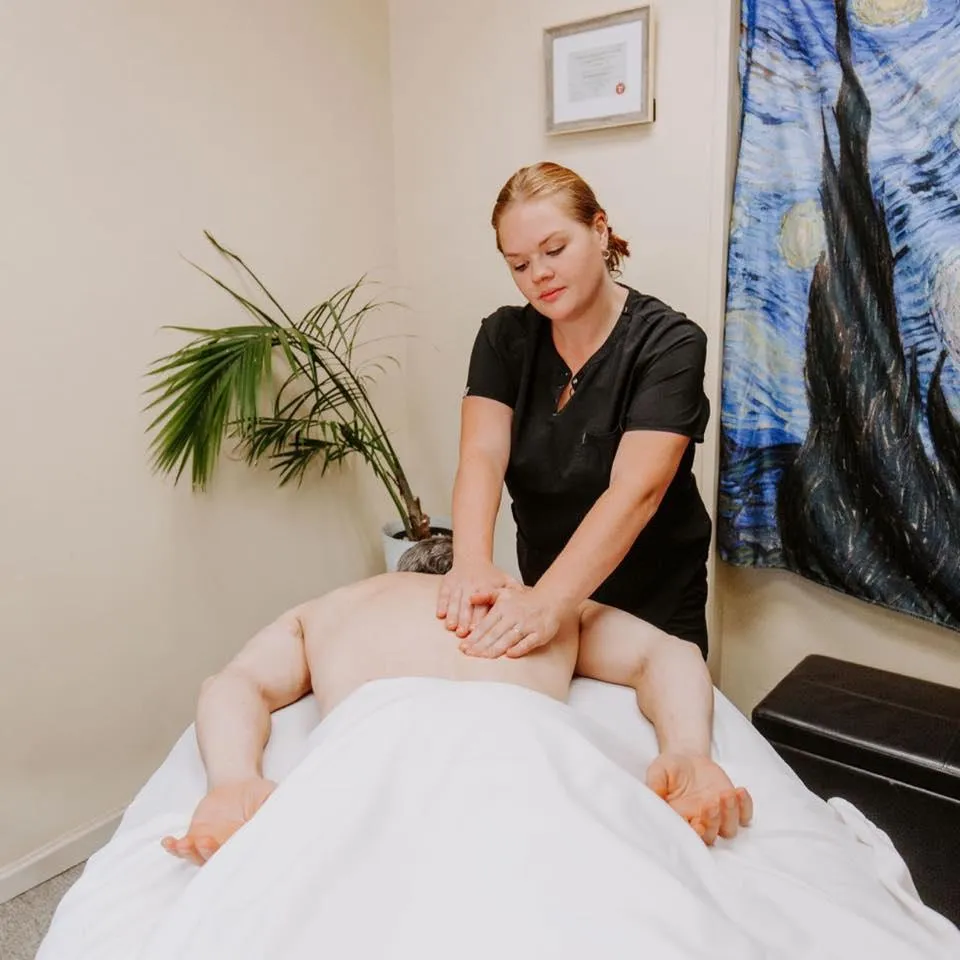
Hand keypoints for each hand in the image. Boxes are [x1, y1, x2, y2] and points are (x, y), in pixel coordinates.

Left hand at [161, 776, 276, 864]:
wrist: (238, 785)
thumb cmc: (258, 794)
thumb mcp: (270, 797)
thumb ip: (273, 808)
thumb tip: (285, 819)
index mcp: (246, 843)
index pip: (238, 856)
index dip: (232, 856)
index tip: (228, 850)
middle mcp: (227, 849)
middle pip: (215, 858)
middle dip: (208, 852)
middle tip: (205, 841)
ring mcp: (210, 845)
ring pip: (197, 856)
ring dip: (189, 851)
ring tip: (184, 843)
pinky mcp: (195, 836)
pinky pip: (182, 847)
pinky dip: (173, 847)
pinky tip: (168, 842)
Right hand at [436, 560, 510, 637]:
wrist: (472, 559)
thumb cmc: (490, 575)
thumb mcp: (505, 580)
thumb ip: (515, 591)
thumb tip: (527, 600)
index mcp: (487, 587)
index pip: (483, 605)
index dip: (479, 618)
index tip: (476, 629)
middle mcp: (472, 585)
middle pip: (467, 605)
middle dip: (464, 619)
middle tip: (462, 633)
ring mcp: (459, 584)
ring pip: (455, 600)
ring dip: (453, 614)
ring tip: (451, 626)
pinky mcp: (448, 583)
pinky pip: (443, 594)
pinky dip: (442, 604)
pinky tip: (441, 615)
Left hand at [459, 582, 561, 658]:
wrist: (549, 600)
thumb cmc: (522, 601)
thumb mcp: (503, 593)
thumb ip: (486, 595)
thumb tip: (470, 598)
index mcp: (503, 608)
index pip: (485, 625)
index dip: (474, 637)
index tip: (463, 647)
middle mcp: (514, 616)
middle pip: (494, 633)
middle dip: (480, 645)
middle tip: (468, 654)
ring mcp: (527, 625)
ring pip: (508, 638)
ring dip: (495, 649)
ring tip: (483, 657)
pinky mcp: (540, 633)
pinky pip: (528, 642)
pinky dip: (519, 648)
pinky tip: (509, 655)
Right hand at [646, 753, 752, 845]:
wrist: (688, 758)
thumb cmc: (670, 768)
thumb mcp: (658, 771)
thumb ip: (655, 783)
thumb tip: (654, 796)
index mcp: (680, 820)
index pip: (688, 835)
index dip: (694, 834)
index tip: (697, 824)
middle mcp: (700, 822)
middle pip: (710, 837)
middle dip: (712, 823)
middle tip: (710, 803)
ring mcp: (718, 817)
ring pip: (728, 829)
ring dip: (729, 814)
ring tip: (726, 793)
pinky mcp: (732, 806)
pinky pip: (745, 816)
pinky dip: (745, 807)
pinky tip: (740, 791)